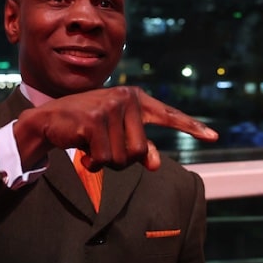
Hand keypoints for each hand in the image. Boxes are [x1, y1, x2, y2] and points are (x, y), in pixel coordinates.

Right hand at [15, 86, 217, 170]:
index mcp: (136, 99)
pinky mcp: (94, 119)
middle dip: (122, 160)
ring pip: (123, 157)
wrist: (48, 122)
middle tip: (103, 149)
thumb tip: (155, 164)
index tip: (214, 137)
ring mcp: (110, 106)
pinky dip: (93, 161)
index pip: (169, 115)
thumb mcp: (115, 137)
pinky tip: (82, 150)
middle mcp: (127, 99)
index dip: (192, 127)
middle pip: (140, 150)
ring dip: (106, 162)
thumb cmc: (85, 128)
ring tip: (92, 147)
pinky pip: (105, 157)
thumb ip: (138, 148)